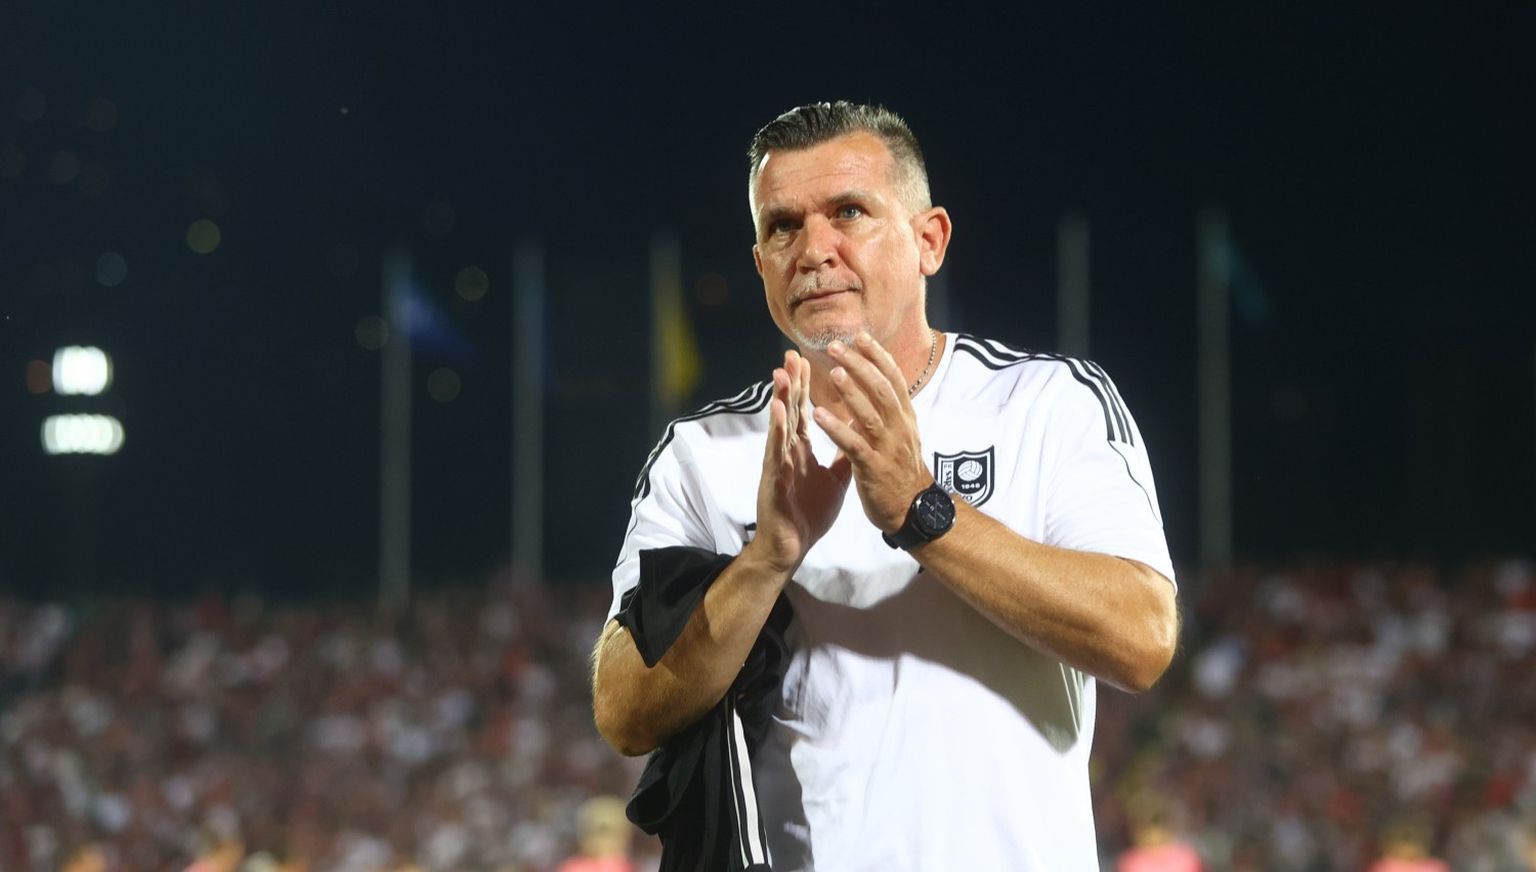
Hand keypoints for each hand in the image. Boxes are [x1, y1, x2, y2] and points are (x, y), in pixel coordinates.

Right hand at [749, 350, 852, 574]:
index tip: (809, 360)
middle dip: (793, 382)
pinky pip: (776, 451)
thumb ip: (843, 457)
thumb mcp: (834, 481)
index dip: (807, 386)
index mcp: (801, 450)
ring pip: (780, 426)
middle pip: (790, 410)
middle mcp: (788, 452)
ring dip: (781, 398)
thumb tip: (855, 436)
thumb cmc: (808, 514)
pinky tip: (778, 411)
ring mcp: (779, 463)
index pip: (804, 411)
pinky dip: (777, 430)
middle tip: (792, 353)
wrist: (792, 546)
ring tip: (782, 372)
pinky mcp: (774, 479)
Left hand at [812, 332, 934, 532]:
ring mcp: (888, 448)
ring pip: (870, 414)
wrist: (914, 510)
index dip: (877, 356)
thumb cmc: (902, 471)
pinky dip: (837, 428)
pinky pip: (854, 445)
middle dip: (859, 365)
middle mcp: (899, 429)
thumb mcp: (902, 435)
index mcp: (905, 418)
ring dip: (851, 392)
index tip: (860, 336)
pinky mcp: (873, 469)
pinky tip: (820, 415)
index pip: (893, 379)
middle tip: (836, 347)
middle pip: (881, 390)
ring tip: (834, 373)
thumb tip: (878, 385)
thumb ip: (890, 411)